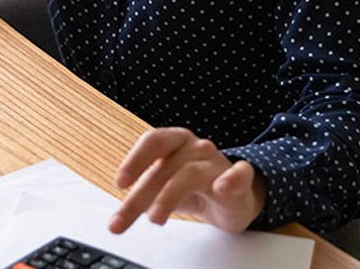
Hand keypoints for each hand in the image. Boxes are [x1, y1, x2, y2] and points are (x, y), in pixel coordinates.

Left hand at [109, 127, 266, 233]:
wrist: (232, 197)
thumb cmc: (192, 187)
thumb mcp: (163, 189)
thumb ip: (143, 196)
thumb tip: (119, 215)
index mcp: (175, 141)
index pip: (153, 141)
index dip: (135, 160)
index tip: (120, 183)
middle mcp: (195, 146)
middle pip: (165, 166)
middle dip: (142, 194)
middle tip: (124, 218)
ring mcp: (218, 161)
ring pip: (190, 174)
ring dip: (168, 196)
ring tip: (154, 218)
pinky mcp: (240, 179)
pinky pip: (240, 174)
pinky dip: (231, 179)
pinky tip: (222, 188)